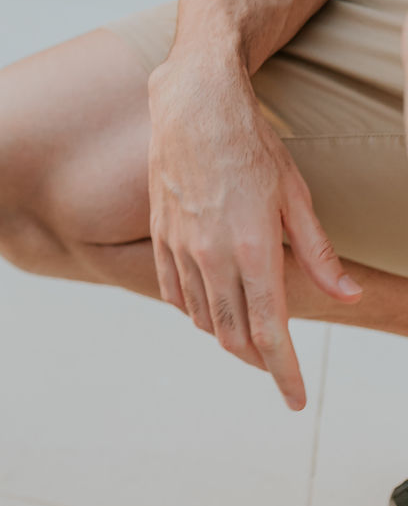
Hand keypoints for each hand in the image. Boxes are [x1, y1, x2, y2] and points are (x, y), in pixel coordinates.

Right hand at [148, 53, 360, 409]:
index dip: (285, 374)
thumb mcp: (296, 196)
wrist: (194, 105)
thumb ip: (319, 253)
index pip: (271, 334)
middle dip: (258, 361)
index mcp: (254, 251)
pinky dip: (193, 311)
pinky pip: (173, 292)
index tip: (295, 400)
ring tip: (246, 334)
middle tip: (276, 366)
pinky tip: (208, 307)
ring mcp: (181, 247)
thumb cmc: (251, 144)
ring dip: (226, 336)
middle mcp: (212, 256)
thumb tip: (346, 294)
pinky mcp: (160, 235)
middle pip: (234, 336)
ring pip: (202, 319)